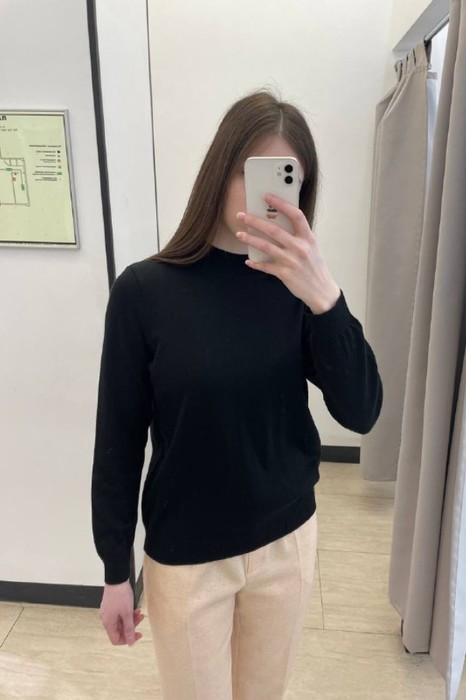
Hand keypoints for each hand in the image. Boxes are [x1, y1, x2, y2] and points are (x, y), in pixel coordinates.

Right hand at [99, 579, 144, 646]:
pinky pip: (120, 615)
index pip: (116, 640)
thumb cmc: (120, 594)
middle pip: (119, 630)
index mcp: (108, 623)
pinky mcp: (111, 606)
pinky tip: (135, 609)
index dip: (127, 639)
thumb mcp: (127, 613)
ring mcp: (108, 612)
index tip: (138, 634)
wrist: (117, 578)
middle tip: (140, 619)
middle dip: (132, 626)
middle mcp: (106, 619)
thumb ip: (129, 629)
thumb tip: (131, 643)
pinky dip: (128, 613)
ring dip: (131, 619)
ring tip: (139, 613)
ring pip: (121, 622)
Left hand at [235, 193, 339, 313]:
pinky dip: (256, 263)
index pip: (295, 215)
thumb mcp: (312, 248)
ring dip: (250, 239)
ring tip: (239, 234)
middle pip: (274, 230)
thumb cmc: (315, 267)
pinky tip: (248, 261)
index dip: (281, 204)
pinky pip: (265, 266)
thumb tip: (276, 224)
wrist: (321, 291)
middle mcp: (300, 247)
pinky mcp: (284, 274)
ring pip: (266, 246)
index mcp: (308, 238)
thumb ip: (298, 236)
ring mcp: (291, 261)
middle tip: (242, 215)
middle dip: (255, 221)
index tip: (267, 196)